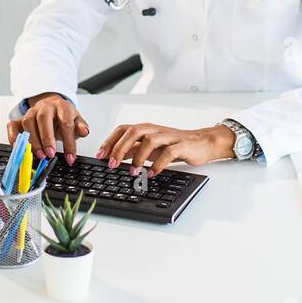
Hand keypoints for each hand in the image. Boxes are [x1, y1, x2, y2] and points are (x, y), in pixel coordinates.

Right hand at [6, 92, 89, 162]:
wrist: (52, 106)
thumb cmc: (63, 116)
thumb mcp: (76, 120)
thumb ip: (81, 126)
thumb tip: (84, 131)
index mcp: (61, 107)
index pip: (65, 123)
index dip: (68, 142)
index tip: (70, 157)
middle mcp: (45, 107)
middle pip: (43, 118)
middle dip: (47, 138)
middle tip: (51, 154)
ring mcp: (31, 112)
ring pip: (28, 122)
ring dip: (33, 140)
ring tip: (40, 155)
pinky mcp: (20, 119)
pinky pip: (13, 125)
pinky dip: (13, 136)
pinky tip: (18, 146)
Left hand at [95, 122, 234, 175]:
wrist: (201, 143)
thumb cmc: (174, 144)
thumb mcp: (149, 147)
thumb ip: (132, 150)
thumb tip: (112, 157)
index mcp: (145, 129)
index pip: (123, 129)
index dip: (110, 141)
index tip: (100, 156)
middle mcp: (155, 130)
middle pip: (133, 132)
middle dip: (120, 148)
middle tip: (112, 165)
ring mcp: (168, 137)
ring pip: (150, 140)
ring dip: (138, 157)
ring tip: (133, 172)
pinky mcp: (181, 145)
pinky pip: (169, 153)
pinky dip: (159, 164)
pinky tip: (152, 173)